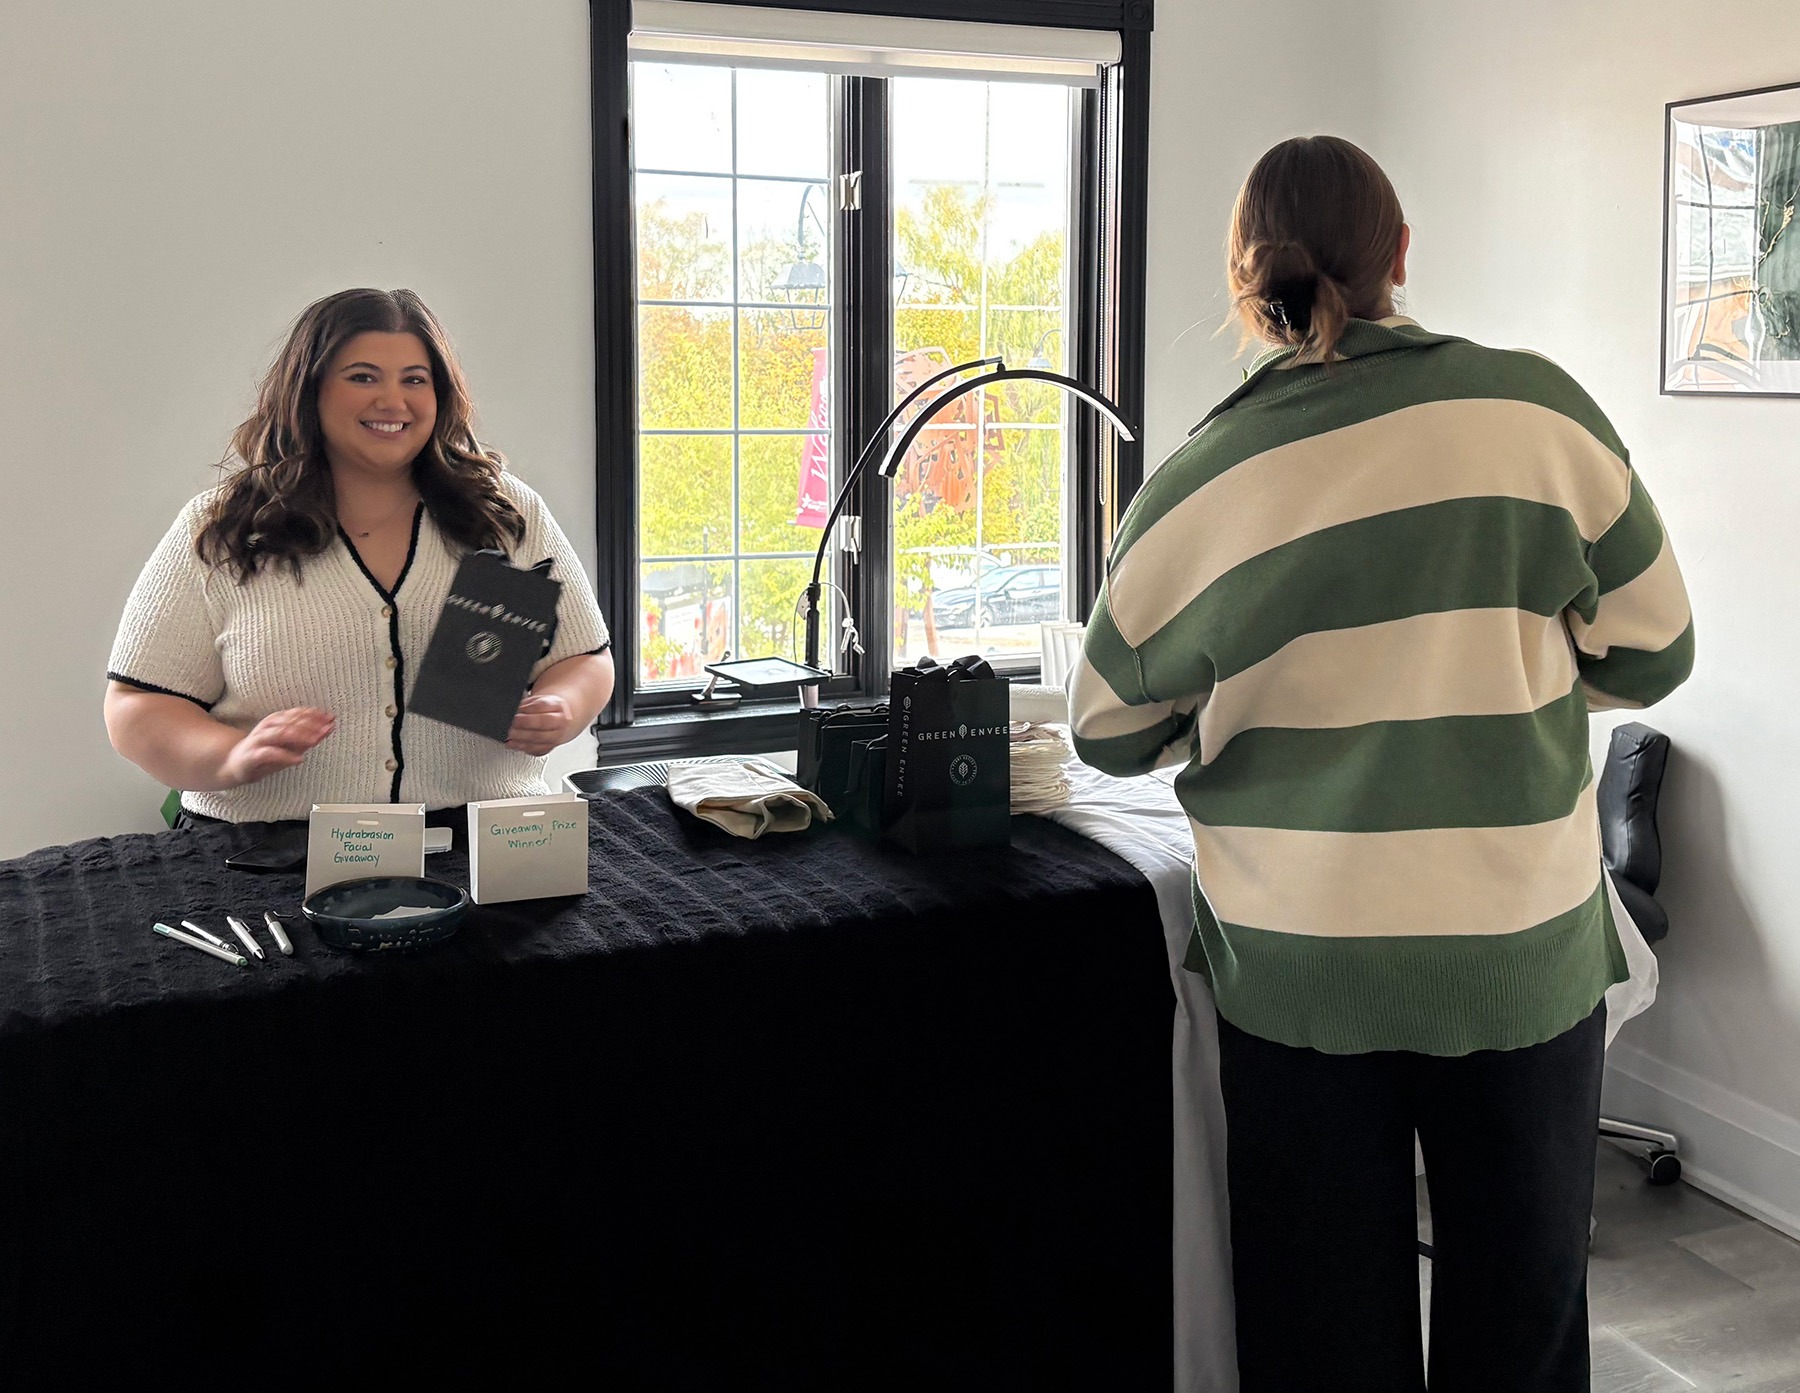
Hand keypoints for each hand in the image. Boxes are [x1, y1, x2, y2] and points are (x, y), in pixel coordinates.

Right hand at [219, 707, 334, 786]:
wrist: (235, 764)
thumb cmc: (267, 753)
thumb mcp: (290, 745)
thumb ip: (308, 736)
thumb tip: (330, 727)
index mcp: (276, 721)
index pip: (296, 714)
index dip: (314, 714)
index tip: (331, 717)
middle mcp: (267, 727)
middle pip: (290, 722)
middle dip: (311, 724)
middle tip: (328, 728)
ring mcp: (259, 740)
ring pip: (280, 733)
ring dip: (299, 736)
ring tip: (316, 741)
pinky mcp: (253, 755)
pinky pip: (270, 753)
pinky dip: (285, 756)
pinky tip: (299, 760)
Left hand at [505, 693, 577, 756]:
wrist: (562, 720)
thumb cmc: (548, 710)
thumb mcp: (538, 700)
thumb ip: (526, 704)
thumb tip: (512, 712)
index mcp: (558, 706)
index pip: (542, 706)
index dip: (526, 709)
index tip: (515, 712)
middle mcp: (560, 721)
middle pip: (542, 723)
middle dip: (523, 724)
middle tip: (511, 724)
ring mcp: (557, 736)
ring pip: (539, 739)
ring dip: (521, 738)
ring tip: (509, 735)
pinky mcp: (550, 748)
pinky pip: (537, 750)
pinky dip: (523, 747)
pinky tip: (514, 743)